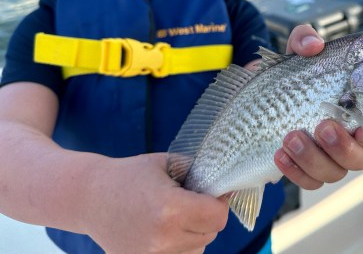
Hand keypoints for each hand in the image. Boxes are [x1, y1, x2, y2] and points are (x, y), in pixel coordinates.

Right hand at [86, 153, 228, 253]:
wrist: (89, 197)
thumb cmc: (129, 175)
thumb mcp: (168, 164)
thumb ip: (199, 173)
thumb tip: (226, 184)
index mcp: (170, 209)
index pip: (218, 216)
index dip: (219, 202)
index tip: (212, 193)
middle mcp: (162, 238)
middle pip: (211, 234)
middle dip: (207, 216)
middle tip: (191, 201)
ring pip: (198, 249)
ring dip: (195, 234)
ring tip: (175, 216)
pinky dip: (179, 246)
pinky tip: (165, 230)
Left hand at [275, 25, 362, 189]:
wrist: (262, 97)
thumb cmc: (295, 75)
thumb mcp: (298, 52)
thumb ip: (305, 39)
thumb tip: (312, 45)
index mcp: (360, 114)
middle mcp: (350, 141)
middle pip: (361, 159)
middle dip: (342, 146)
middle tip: (323, 126)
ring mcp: (329, 158)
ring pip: (333, 172)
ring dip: (313, 157)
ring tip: (291, 136)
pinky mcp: (307, 170)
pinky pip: (308, 181)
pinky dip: (295, 171)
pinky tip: (280, 153)